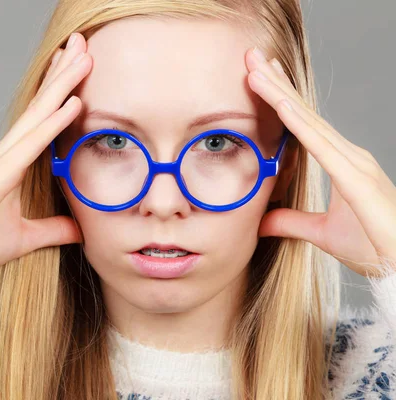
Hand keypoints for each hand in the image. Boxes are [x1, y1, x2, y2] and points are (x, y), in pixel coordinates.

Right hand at [0, 33, 91, 281]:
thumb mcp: (24, 239)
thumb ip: (52, 231)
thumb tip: (80, 229)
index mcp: (9, 166)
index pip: (40, 122)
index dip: (59, 93)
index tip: (77, 69)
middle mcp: (3, 156)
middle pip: (40, 107)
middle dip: (63, 74)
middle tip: (83, 45)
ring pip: (37, 115)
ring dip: (62, 84)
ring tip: (83, 54)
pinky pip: (31, 145)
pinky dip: (53, 122)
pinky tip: (73, 102)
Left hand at [245, 47, 395, 278]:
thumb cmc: (373, 246)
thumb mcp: (321, 232)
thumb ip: (291, 222)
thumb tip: (262, 222)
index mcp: (341, 162)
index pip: (304, 124)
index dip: (282, 97)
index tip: (262, 75)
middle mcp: (347, 154)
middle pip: (303, 113)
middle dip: (276, 83)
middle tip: (251, 56)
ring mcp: (353, 162)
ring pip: (308, 120)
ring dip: (279, 93)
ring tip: (256, 69)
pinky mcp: (355, 176)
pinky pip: (321, 145)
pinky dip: (299, 123)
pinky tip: (280, 104)